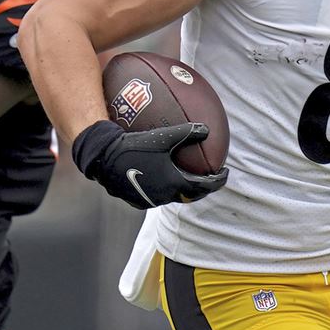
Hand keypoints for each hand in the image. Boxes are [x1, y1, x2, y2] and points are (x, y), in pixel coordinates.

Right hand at [71, 120, 227, 208]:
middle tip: (210, 179)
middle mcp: (164, 196)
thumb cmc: (134, 145)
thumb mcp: (163, 136)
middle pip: (191, 196)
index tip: (225, 173)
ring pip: (173, 197)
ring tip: (188, 178)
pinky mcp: (137, 201)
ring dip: (184, 189)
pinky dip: (166, 189)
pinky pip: (157, 196)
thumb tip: (207, 129)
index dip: (218, 181)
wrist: (104, 158)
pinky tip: (162, 177)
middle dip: (203, 188)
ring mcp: (150, 200)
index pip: (204, 187)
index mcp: (174, 183)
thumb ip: (187, 132)